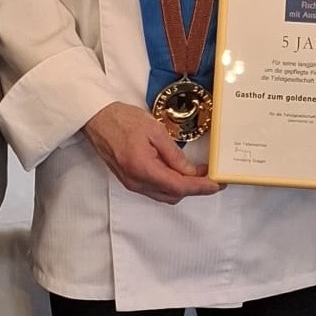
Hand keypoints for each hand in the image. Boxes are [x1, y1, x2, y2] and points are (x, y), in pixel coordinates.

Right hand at [84, 102, 222, 204]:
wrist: (98, 119)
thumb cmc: (123, 120)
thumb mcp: (155, 131)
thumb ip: (174, 155)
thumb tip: (191, 172)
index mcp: (143, 168)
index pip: (178, 186)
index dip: (200, 187)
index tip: (217, 184)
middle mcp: (136, 182)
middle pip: (173, 195)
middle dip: (194, 188)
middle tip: (211, 176)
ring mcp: (131, 183)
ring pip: (164, 195)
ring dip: (182, 188)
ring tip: (198, 174)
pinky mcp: (130, 180)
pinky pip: (155, 190)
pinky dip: (170, 185)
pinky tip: (179, 173)